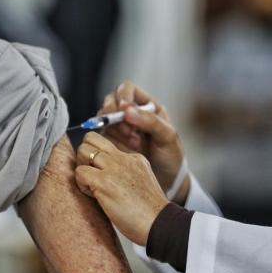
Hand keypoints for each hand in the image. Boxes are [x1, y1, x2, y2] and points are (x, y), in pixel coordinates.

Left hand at [76, 132, 169, 245]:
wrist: (160, 223)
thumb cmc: (149, 212)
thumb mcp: (141, 181)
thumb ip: (125, 173)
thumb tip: (104, 175)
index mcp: (133, 158)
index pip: (104, 143)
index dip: (96, 156)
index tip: (98, 172)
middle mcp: (123, 158)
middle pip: (91, 138)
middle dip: (84, 155)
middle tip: (89, 175)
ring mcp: (113, 168)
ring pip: (83, 151)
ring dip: (81, 168)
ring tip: (91, 186)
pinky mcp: (104, 182)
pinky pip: (80, 172)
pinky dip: (81, 185)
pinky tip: (93, 197)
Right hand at [100, 81, 188, 202]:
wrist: (168, 182)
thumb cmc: (171, 158)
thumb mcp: (168, 137)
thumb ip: (150, 121)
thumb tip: (127, 110)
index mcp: (147, 106)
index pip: (128, 89)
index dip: (123, 96)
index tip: (124, 109)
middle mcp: (131, 114)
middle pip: (111, 100)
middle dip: (113, 112)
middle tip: (126, 130)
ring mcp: (119, 128)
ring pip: (103, 117)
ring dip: (112, 127)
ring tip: (131, 143)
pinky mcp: (111, 142)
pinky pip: (100, 134)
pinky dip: (106, 139)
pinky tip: (122, 150)